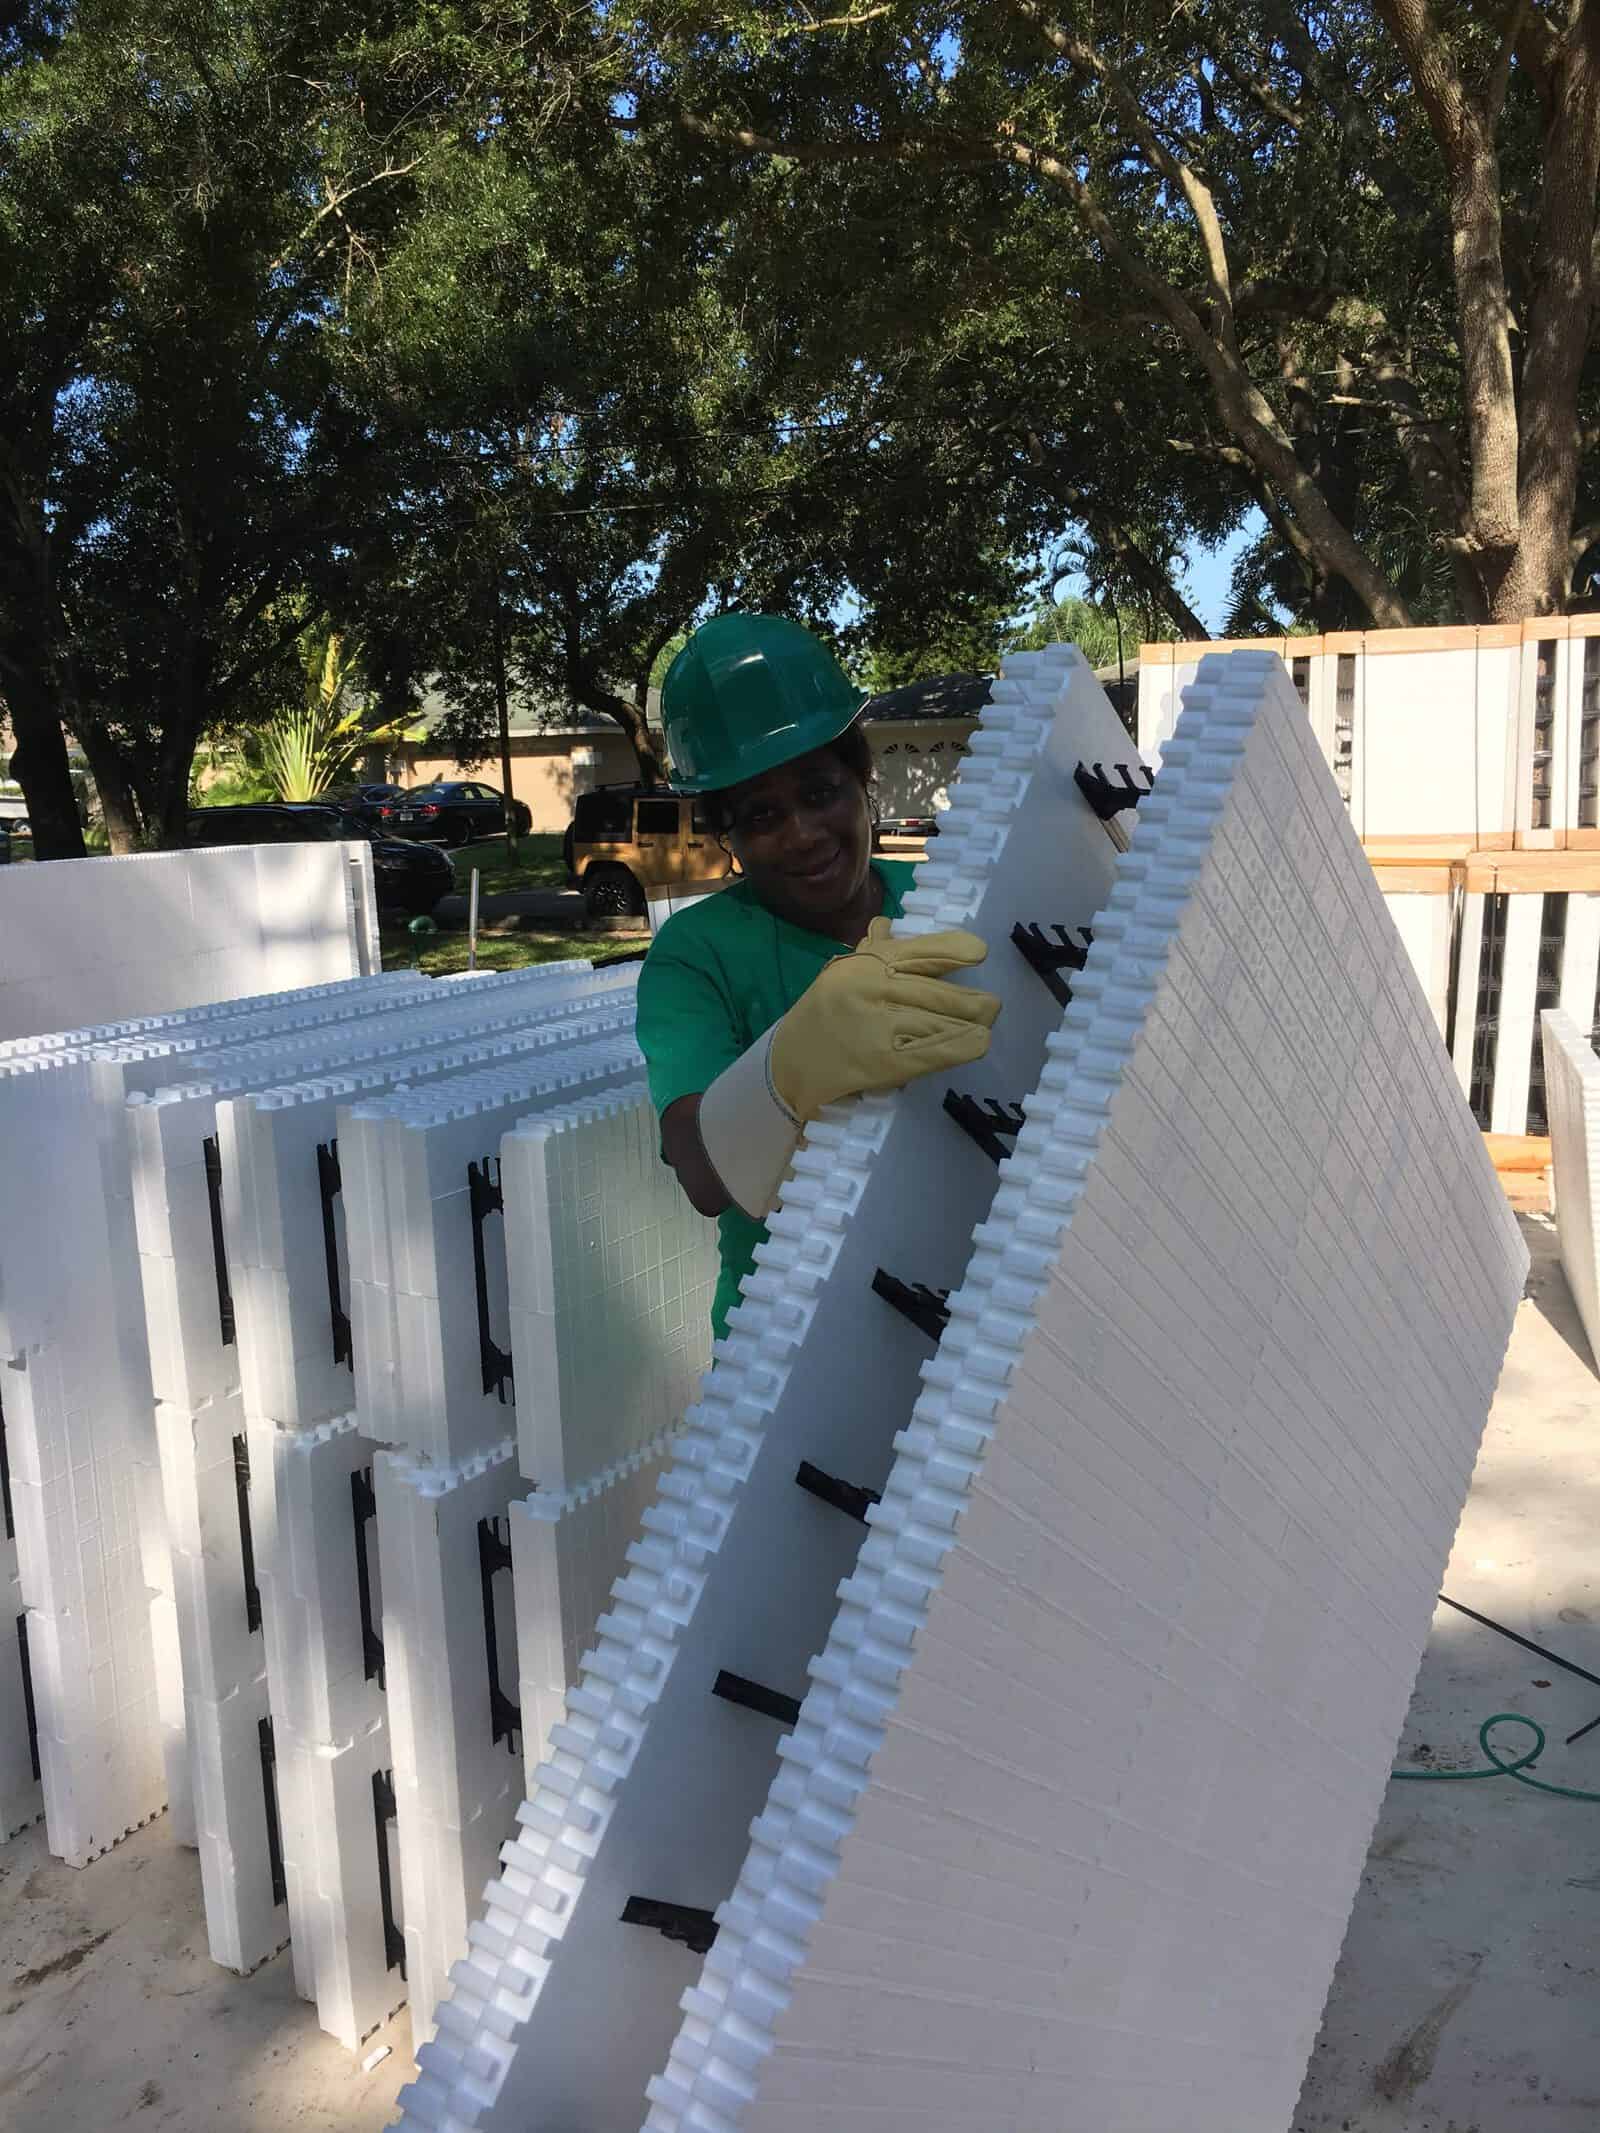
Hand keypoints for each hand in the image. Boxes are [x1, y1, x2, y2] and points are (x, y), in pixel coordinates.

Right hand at [769, 917, 1000, 1121]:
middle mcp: (873, 987)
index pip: (919, 952)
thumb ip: (869, 950)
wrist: (789, 1064)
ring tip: (985, 1027)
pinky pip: (931, 1051)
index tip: (980, 953)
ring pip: (939, 1021)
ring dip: (970, 1025)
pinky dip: (959, 1047)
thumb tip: (884, 923)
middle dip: (972, 1003)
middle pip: (936, 992)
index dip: (953, 950)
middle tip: (991, 1008)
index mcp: (866, 963)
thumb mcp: (841, 974)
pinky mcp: (882, 1060)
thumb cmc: (822, 1015)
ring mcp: (877, 1024)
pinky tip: (978, 1044)